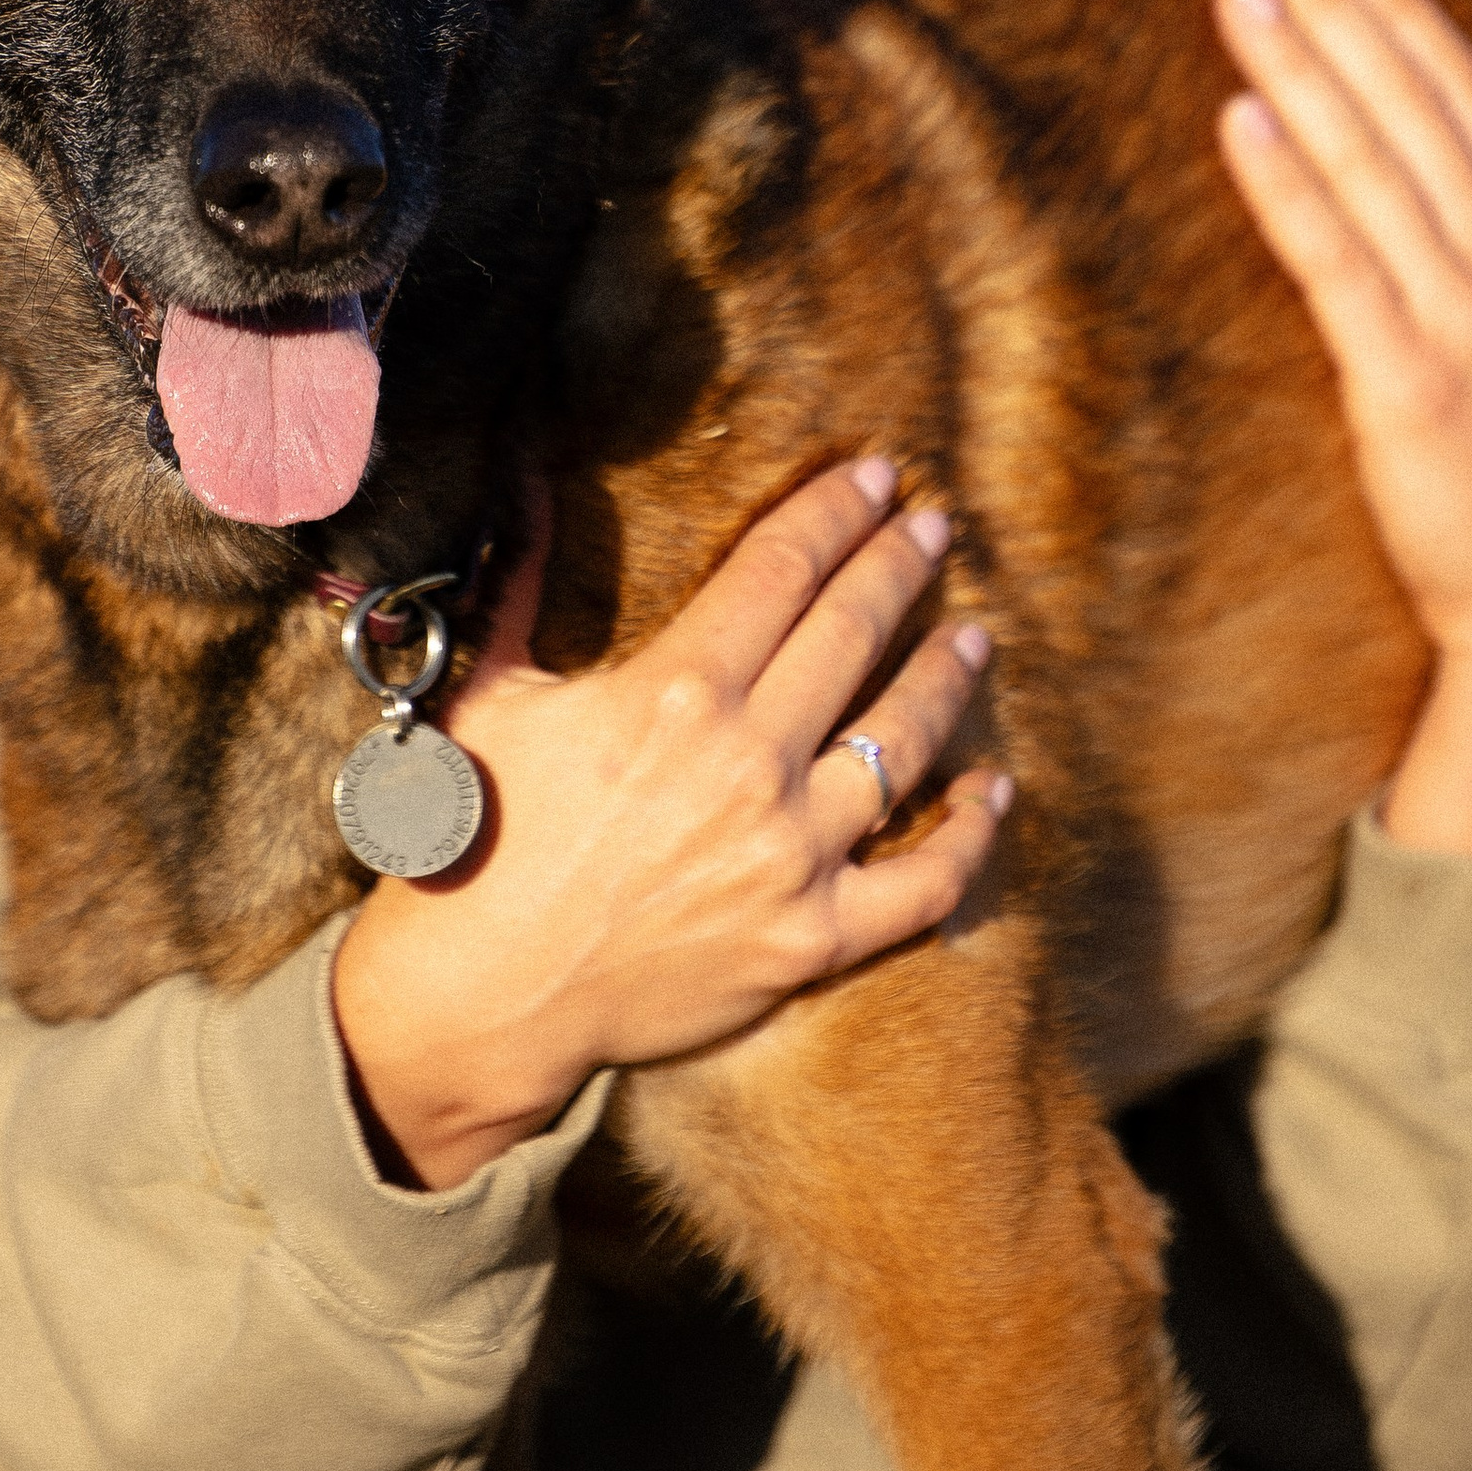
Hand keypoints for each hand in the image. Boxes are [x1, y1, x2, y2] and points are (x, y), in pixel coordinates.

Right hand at [329, 458, 1009, 1189]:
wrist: (483, 993)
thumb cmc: (477, 834)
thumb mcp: (492, 694)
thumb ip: (526, 583)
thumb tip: (530, 484)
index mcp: (675, 691)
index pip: (781, 570)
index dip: (834, 514)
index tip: (873, 476)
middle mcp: (747, 760)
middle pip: (852, 632)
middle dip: (901, 564)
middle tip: (936, 525)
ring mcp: (790, 852)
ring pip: (902, 740)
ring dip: (947, 677)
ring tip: (975, 636)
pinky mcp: (812, 936)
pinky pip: (925, 881)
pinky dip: (970, 833)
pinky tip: (994, 789)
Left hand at [1214, 0, 1471, 883]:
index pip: (1465, 98)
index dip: (1401, 11)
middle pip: (1407, 107)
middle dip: (1334, 9)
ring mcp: (1458, 318)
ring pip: (1366, 163)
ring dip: (1299, 69)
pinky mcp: (1403, 380)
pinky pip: (1336, 261)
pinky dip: (1288, 184)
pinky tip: (1240, 118)